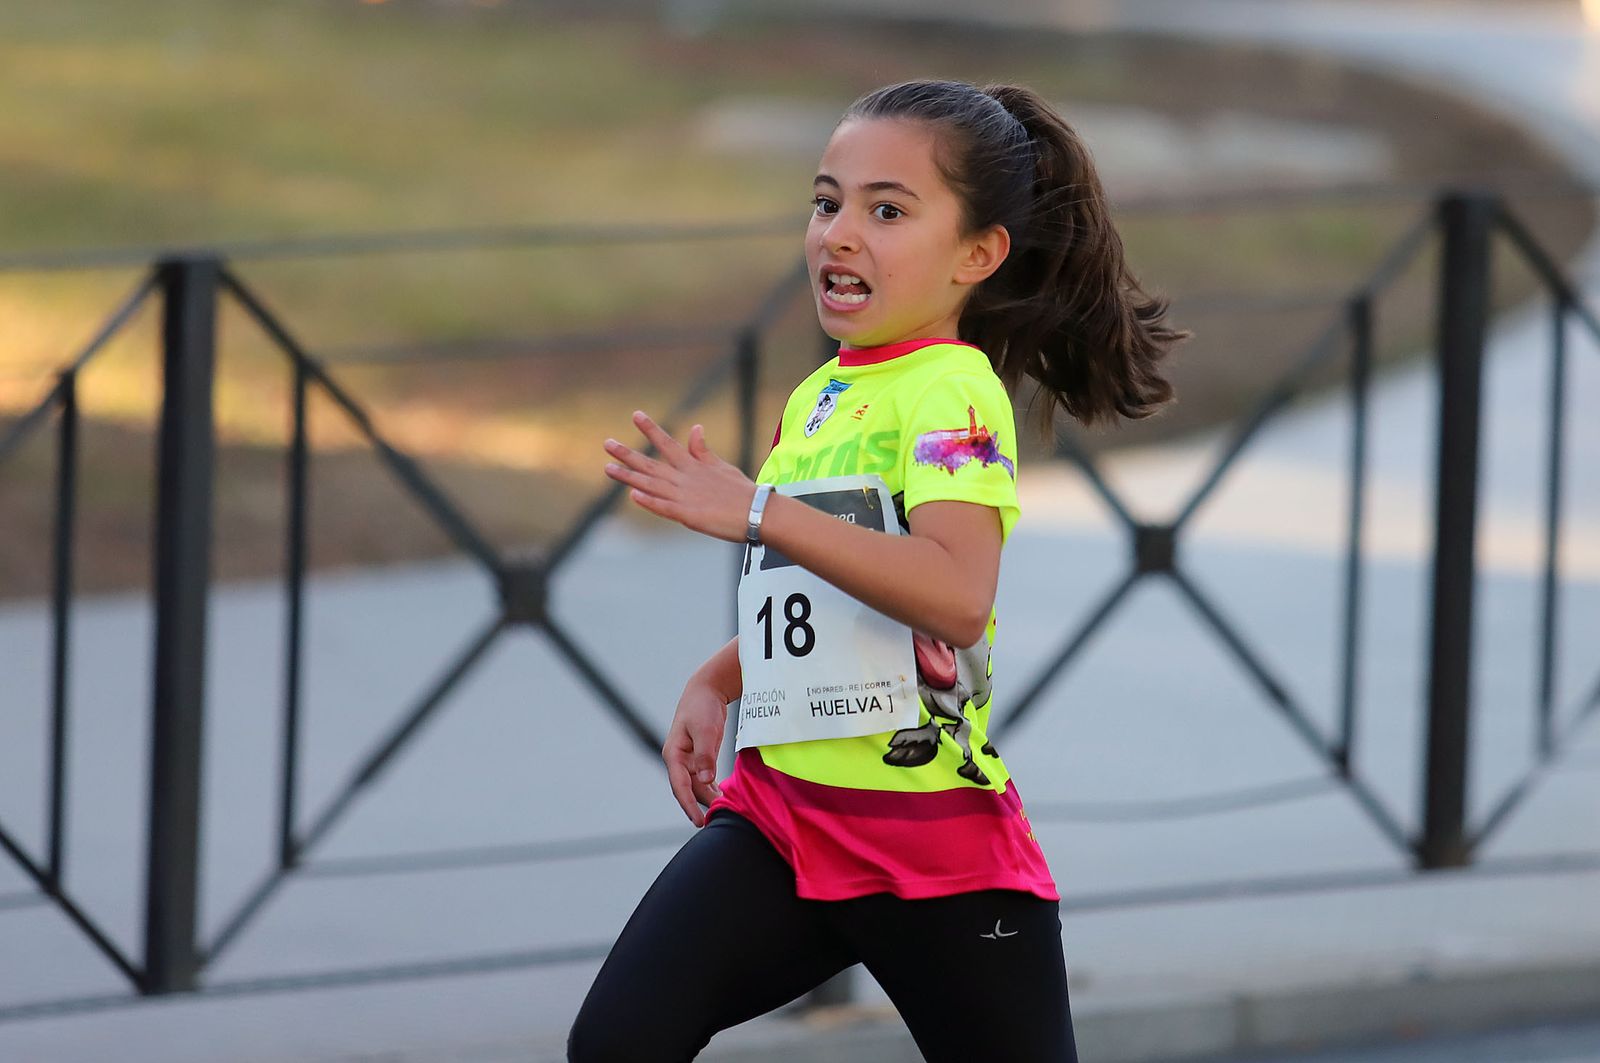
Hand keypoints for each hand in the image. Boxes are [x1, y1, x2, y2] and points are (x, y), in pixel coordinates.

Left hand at [603, 411, 754, 542]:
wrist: (759, 513)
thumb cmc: (743, 492)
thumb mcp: (722, 467)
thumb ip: (703, 451)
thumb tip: (695, 427)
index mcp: (694, 466)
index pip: (668, 443)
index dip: (651, 429)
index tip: (636, 415)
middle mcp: (685, 479)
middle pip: (651, 464)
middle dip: (628, 454)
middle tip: (607, 443)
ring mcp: (685, 497)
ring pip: (651, 485)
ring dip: (629, 477)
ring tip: (608, 468)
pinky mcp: (688, 516)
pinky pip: (664, 508)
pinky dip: (648, 501)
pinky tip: (633, 495)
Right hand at [663, 680, 726, 826]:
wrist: (707, 690)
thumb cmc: (703, 707)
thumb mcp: (706, 730)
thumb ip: (705, 756)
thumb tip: (705, 780)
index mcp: (673, 754)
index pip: (679, 786)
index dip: (688, 805)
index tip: (698, 821)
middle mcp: (678, 760)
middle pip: (688, 790)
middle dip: (699, 806)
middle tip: (716, 821)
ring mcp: (688, 759)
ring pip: (697, 786)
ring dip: (708, 798)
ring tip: (723, 811)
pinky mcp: (699, 757)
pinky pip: (704, 779)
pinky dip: (712, 789)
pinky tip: (723, 797)